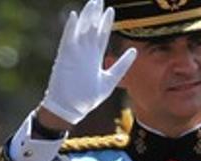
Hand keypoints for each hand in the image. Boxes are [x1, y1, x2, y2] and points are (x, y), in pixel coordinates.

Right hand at [40, 0, 135, 126]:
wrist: (71, 109)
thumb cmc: (88, 98)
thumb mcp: (110, 80)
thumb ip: (122, 65)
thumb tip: (134, 50)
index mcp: (94, 57)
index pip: (101, 35)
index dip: (106, 22)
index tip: (111, 10)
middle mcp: (85, 52)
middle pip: (91, 28)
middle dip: (95, 14)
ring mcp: (75, 54)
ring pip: (81, 30)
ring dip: (86, 16)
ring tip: (92, 3)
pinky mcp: (65, 58)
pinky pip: (68, 40)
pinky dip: (71, 28)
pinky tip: (74, 16)